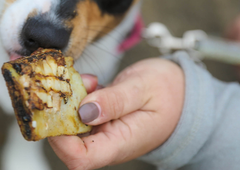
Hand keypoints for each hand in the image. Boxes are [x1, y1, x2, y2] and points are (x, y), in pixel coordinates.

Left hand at [49, 58, 184, 169]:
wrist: (181, 91)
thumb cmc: (168, 91)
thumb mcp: (143, 88)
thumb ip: (114, 100)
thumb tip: (85, 111)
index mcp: (121, 143)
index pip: (81, 158)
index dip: (61, 142)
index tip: (57, 113)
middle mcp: (107, 142)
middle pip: (68, 142)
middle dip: (61, 114)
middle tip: (71, 86)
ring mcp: (101, 131)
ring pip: (69, 123)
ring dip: (70, 100)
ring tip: (89, 81)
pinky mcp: (98, 119)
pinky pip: (77, 111)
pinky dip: (78, 94)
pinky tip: (91, 82)